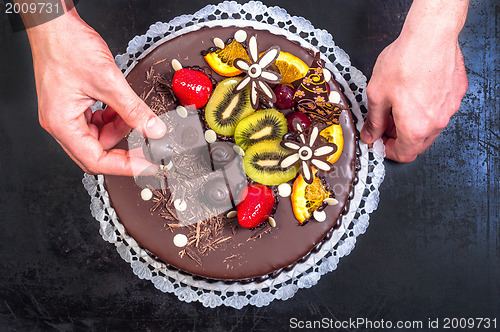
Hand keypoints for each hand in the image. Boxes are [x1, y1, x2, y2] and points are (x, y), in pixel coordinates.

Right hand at [27, 9, 165, 174]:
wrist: (55, 24)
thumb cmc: (67, 45)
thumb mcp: (108, 80)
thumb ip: (133, 109)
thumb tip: (153, 130)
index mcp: (62, 124)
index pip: (95, 160)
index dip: (123, 166)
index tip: (145, 166)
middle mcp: (61, 123)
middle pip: (97, 151)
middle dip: (123, 145)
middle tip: (146, 140)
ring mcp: (67, 114)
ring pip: (100, 136)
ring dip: (120, 128)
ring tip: (132, 113)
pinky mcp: (74, 105)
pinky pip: (98, 121)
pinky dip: (114, 117)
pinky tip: (122, 107)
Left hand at [361, 0, 468, 161]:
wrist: (430, 36)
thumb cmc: (405, 62)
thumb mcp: (377, 95)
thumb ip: (374, 120)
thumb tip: (370, 134)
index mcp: (415, 127)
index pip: (404, 154)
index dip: (388, 151)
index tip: (380, 142)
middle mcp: (436, 122)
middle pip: (418, 144)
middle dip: (399, 138)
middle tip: (385, 125)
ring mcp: (449, 108)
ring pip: (430, 128)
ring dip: (413, 124)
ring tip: (398, 107)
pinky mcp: (456, 94)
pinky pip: (440, 110)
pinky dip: (426, 110)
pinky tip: (414, 94)